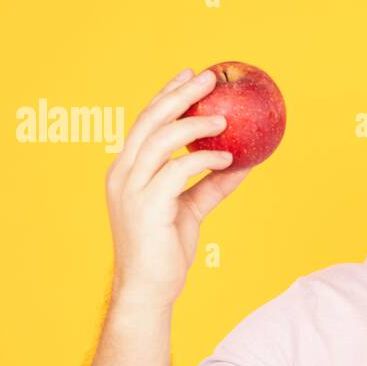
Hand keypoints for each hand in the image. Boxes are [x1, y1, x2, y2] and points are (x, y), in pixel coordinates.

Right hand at [105, 67, 250, 311]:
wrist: (148, 290)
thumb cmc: (165, 250)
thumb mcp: (191, 210)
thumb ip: (211, 184)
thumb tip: (243, 163)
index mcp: (127, 171)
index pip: (144, 122)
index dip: (165, 95)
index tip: (189, 75)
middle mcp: (123, 174)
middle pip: (149, 121)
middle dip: (178, 95)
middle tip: (208, 79)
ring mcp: (131, 189)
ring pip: (160, 140)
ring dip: (194, 124)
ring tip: (224, 119)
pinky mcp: (146, 206)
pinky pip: (177, 171)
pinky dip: (203, 160)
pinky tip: (226, 159)